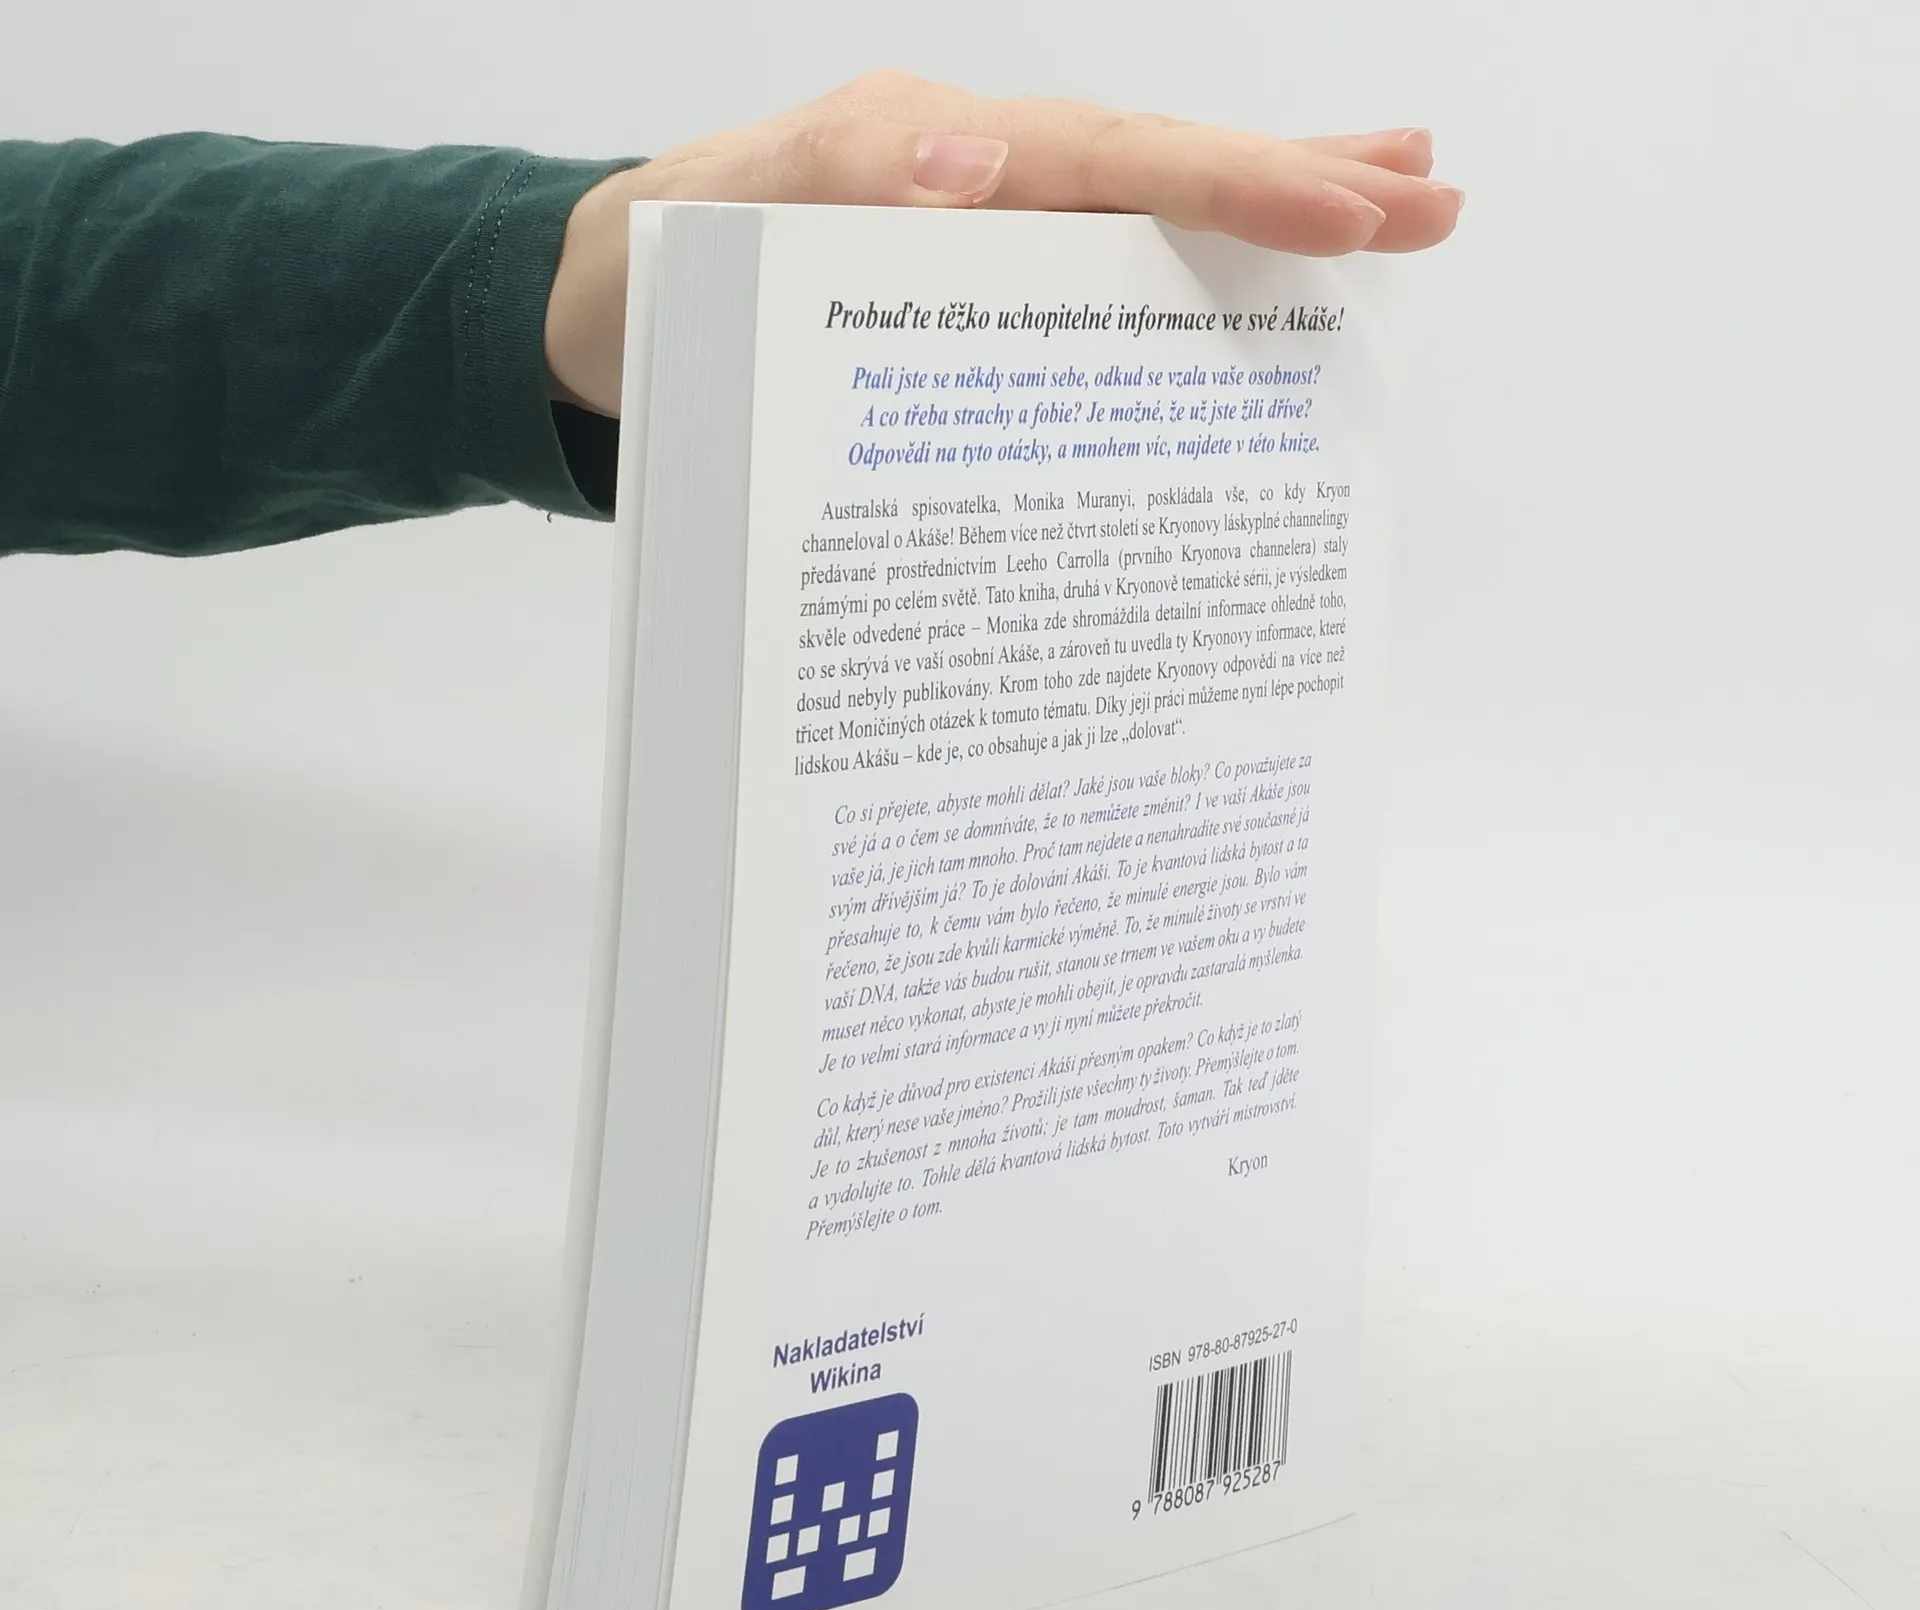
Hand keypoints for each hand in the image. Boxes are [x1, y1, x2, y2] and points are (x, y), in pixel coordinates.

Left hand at [545, 69, 1462, 415]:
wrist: (601, 323)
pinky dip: (1183, 286)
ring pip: (1145, 224)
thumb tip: (975, 158)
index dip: (1233, 186)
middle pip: (1160, 173)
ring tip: (1394, 214)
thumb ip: (826, 187)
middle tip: (1434, 200)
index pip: (1113, 162)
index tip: (1348, 209)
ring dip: (1268, 221)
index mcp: (935, 157)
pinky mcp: (975, 301)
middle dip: (1300, 186)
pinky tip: (1247, 306)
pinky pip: (1096, 291)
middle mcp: (979, 183)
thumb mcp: (718, 228)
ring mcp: (986, 240)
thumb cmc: (658, 278)